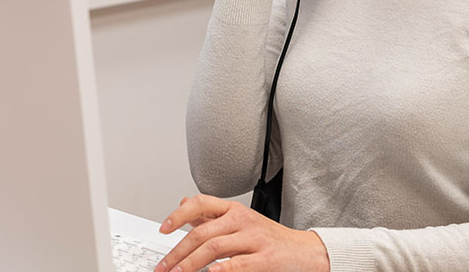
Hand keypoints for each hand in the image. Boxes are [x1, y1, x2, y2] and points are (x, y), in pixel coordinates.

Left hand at [155, 195, 328, 271]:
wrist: (305, 252)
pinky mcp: (265, 259)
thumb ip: (213, 215)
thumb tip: (184, 205)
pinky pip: (239, 263)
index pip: (201, 203)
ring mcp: (254, 238)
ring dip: (191, 263)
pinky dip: (222, 269)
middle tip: (164, 266)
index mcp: (234, 210)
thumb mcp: (241, 221)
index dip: (179, 215)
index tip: (163, 229)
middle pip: (203, 232)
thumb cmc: (270, 239)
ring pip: (215, 247)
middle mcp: (243, 220)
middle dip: (178, 251)